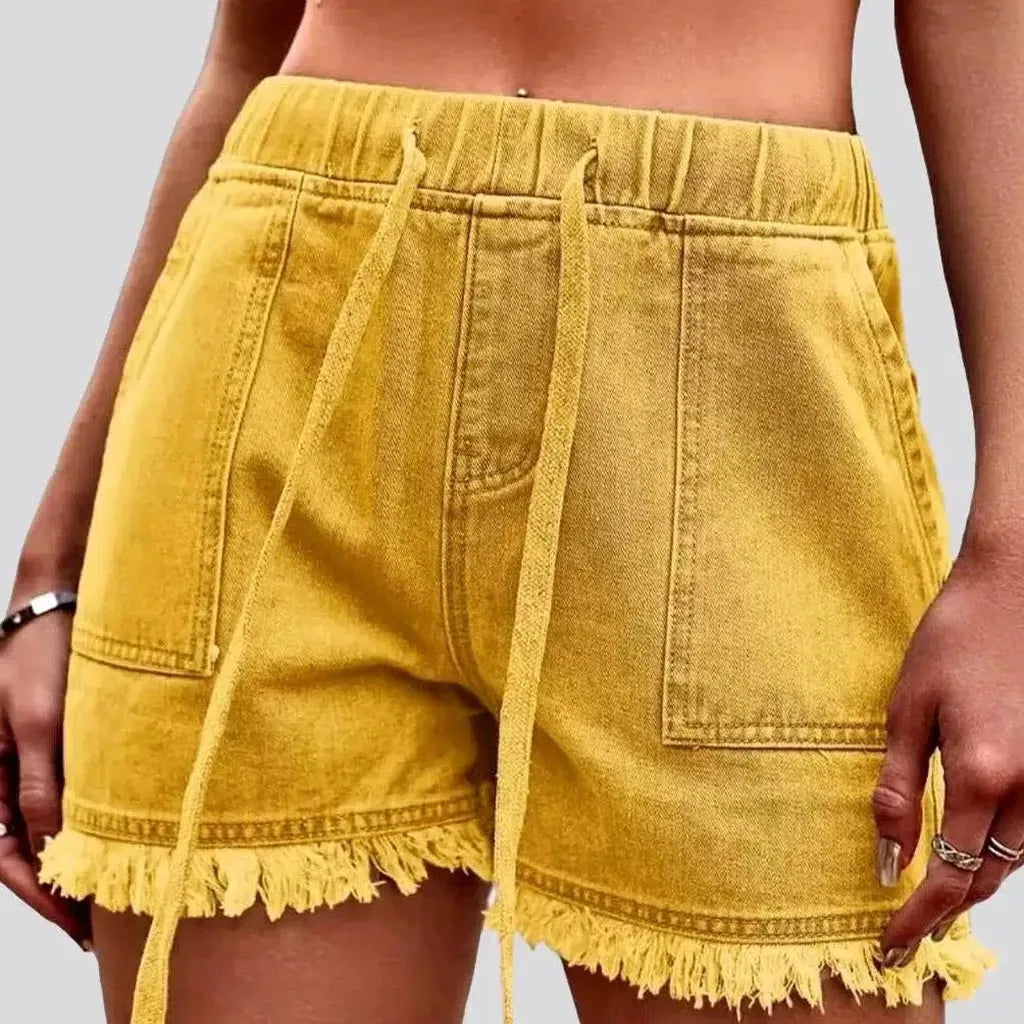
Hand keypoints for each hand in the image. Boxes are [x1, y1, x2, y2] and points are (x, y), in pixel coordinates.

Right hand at [0, 586, 90, 948]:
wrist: (61, 605)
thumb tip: (50, 846)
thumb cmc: (40, 654)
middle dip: (59, 889)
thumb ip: (41, 784)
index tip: (76, 923)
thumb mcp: (39, 722)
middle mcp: (5, 779)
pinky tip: (115, 842)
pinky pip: (69, 799)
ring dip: (76, 861)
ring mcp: (32, 766)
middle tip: (98, 924)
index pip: (6, 856)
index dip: (40, 894)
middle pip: (25, 852)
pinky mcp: (60, 750)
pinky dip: (89, 825)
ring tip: (110, 896)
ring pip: (49, 830)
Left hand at [873, 536, 1023, 965]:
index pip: (949, 877)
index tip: (890, 944)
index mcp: (983, 776)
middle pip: (989, 878)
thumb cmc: (953, 640)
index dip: (917, 918)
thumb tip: (887, 858)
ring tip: (936, 895)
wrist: (1014, 589)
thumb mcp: (907, 710)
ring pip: (1018, 859)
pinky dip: (1003, 850)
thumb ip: (898, 789)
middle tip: (909, 926)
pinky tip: (975, 844)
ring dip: (977, 881)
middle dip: (949, 909)